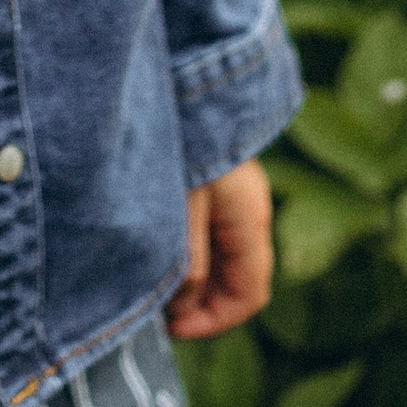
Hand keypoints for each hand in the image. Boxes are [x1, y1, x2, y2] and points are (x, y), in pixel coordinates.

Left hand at [165, 159, 273, 341]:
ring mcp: (237, 195)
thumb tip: (184, 310)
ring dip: (193, 279)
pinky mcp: (219, 184)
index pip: (249, 296)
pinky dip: (191, 253)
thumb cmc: (179, 143)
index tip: (173, 329)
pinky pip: (212, 234)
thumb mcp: (180, 211)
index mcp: (250, 221)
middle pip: (237, 279)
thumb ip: (188, 265)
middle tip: (157, 308)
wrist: (178, 76)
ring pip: (223, 258)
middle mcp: (251, 211)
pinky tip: (161, 252)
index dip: (213, 322)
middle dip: (200, 303)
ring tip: (154, 282)